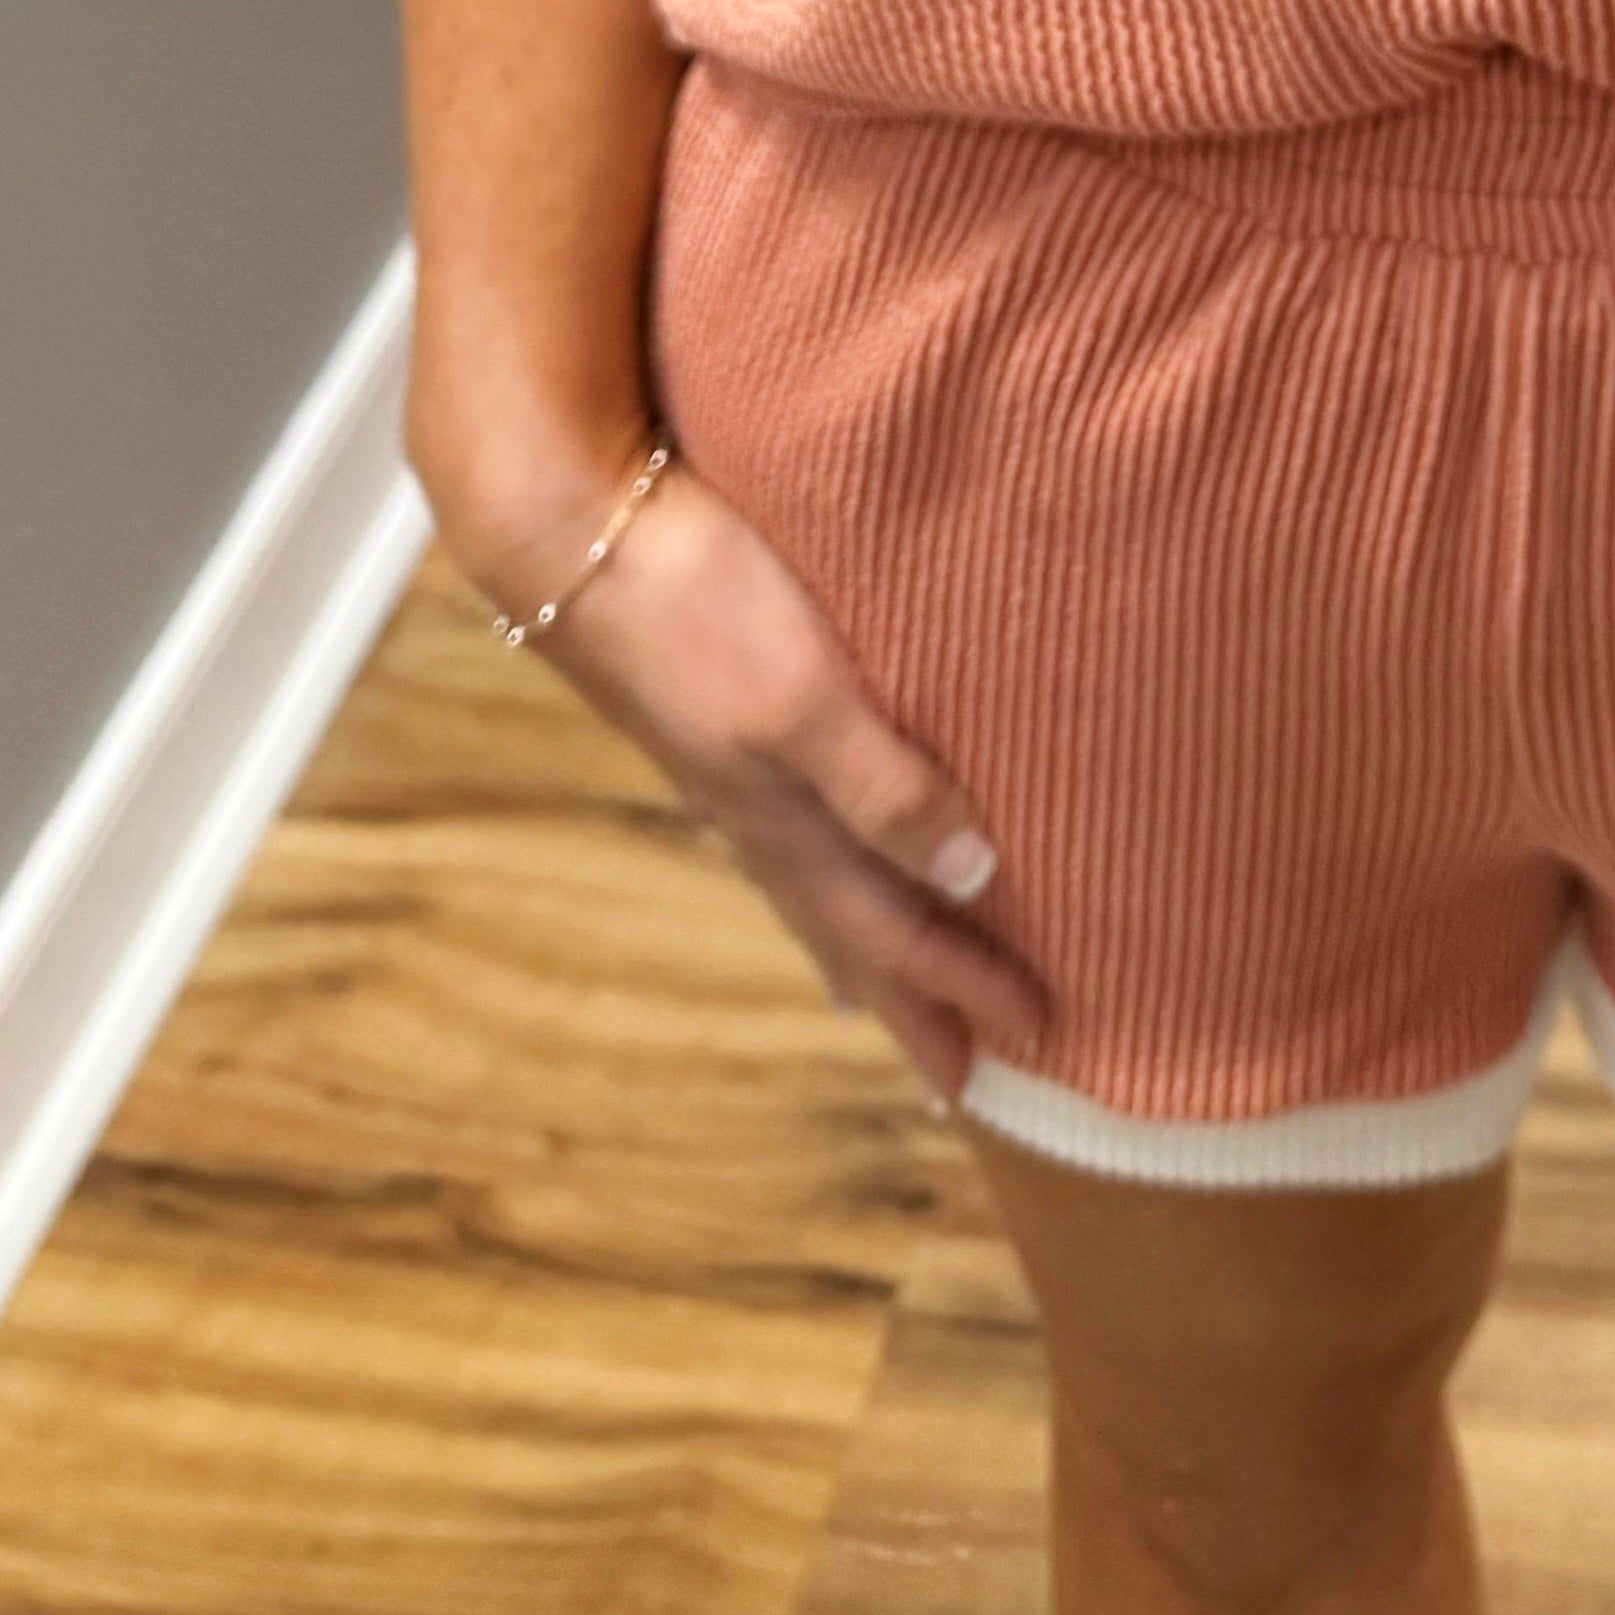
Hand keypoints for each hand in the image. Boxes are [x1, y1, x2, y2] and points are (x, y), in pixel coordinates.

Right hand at [460, 446, 1043, 1100]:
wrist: (580, 537)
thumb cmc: (699, 608)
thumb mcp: (802, 700)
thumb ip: (883, 787)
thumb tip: (972, 875)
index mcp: (791, 825)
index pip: (896, 934)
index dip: (963, 989)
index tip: (1034, 1042)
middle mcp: (765, 818)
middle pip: (855, 934)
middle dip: (916, 999)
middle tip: (966, 1076)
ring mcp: (738, 777)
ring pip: (823, 891)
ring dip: (872, 947)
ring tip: (899, 993)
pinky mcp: (727, 723)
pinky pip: (797, 834)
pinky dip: (829, 877)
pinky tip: (823, 861)